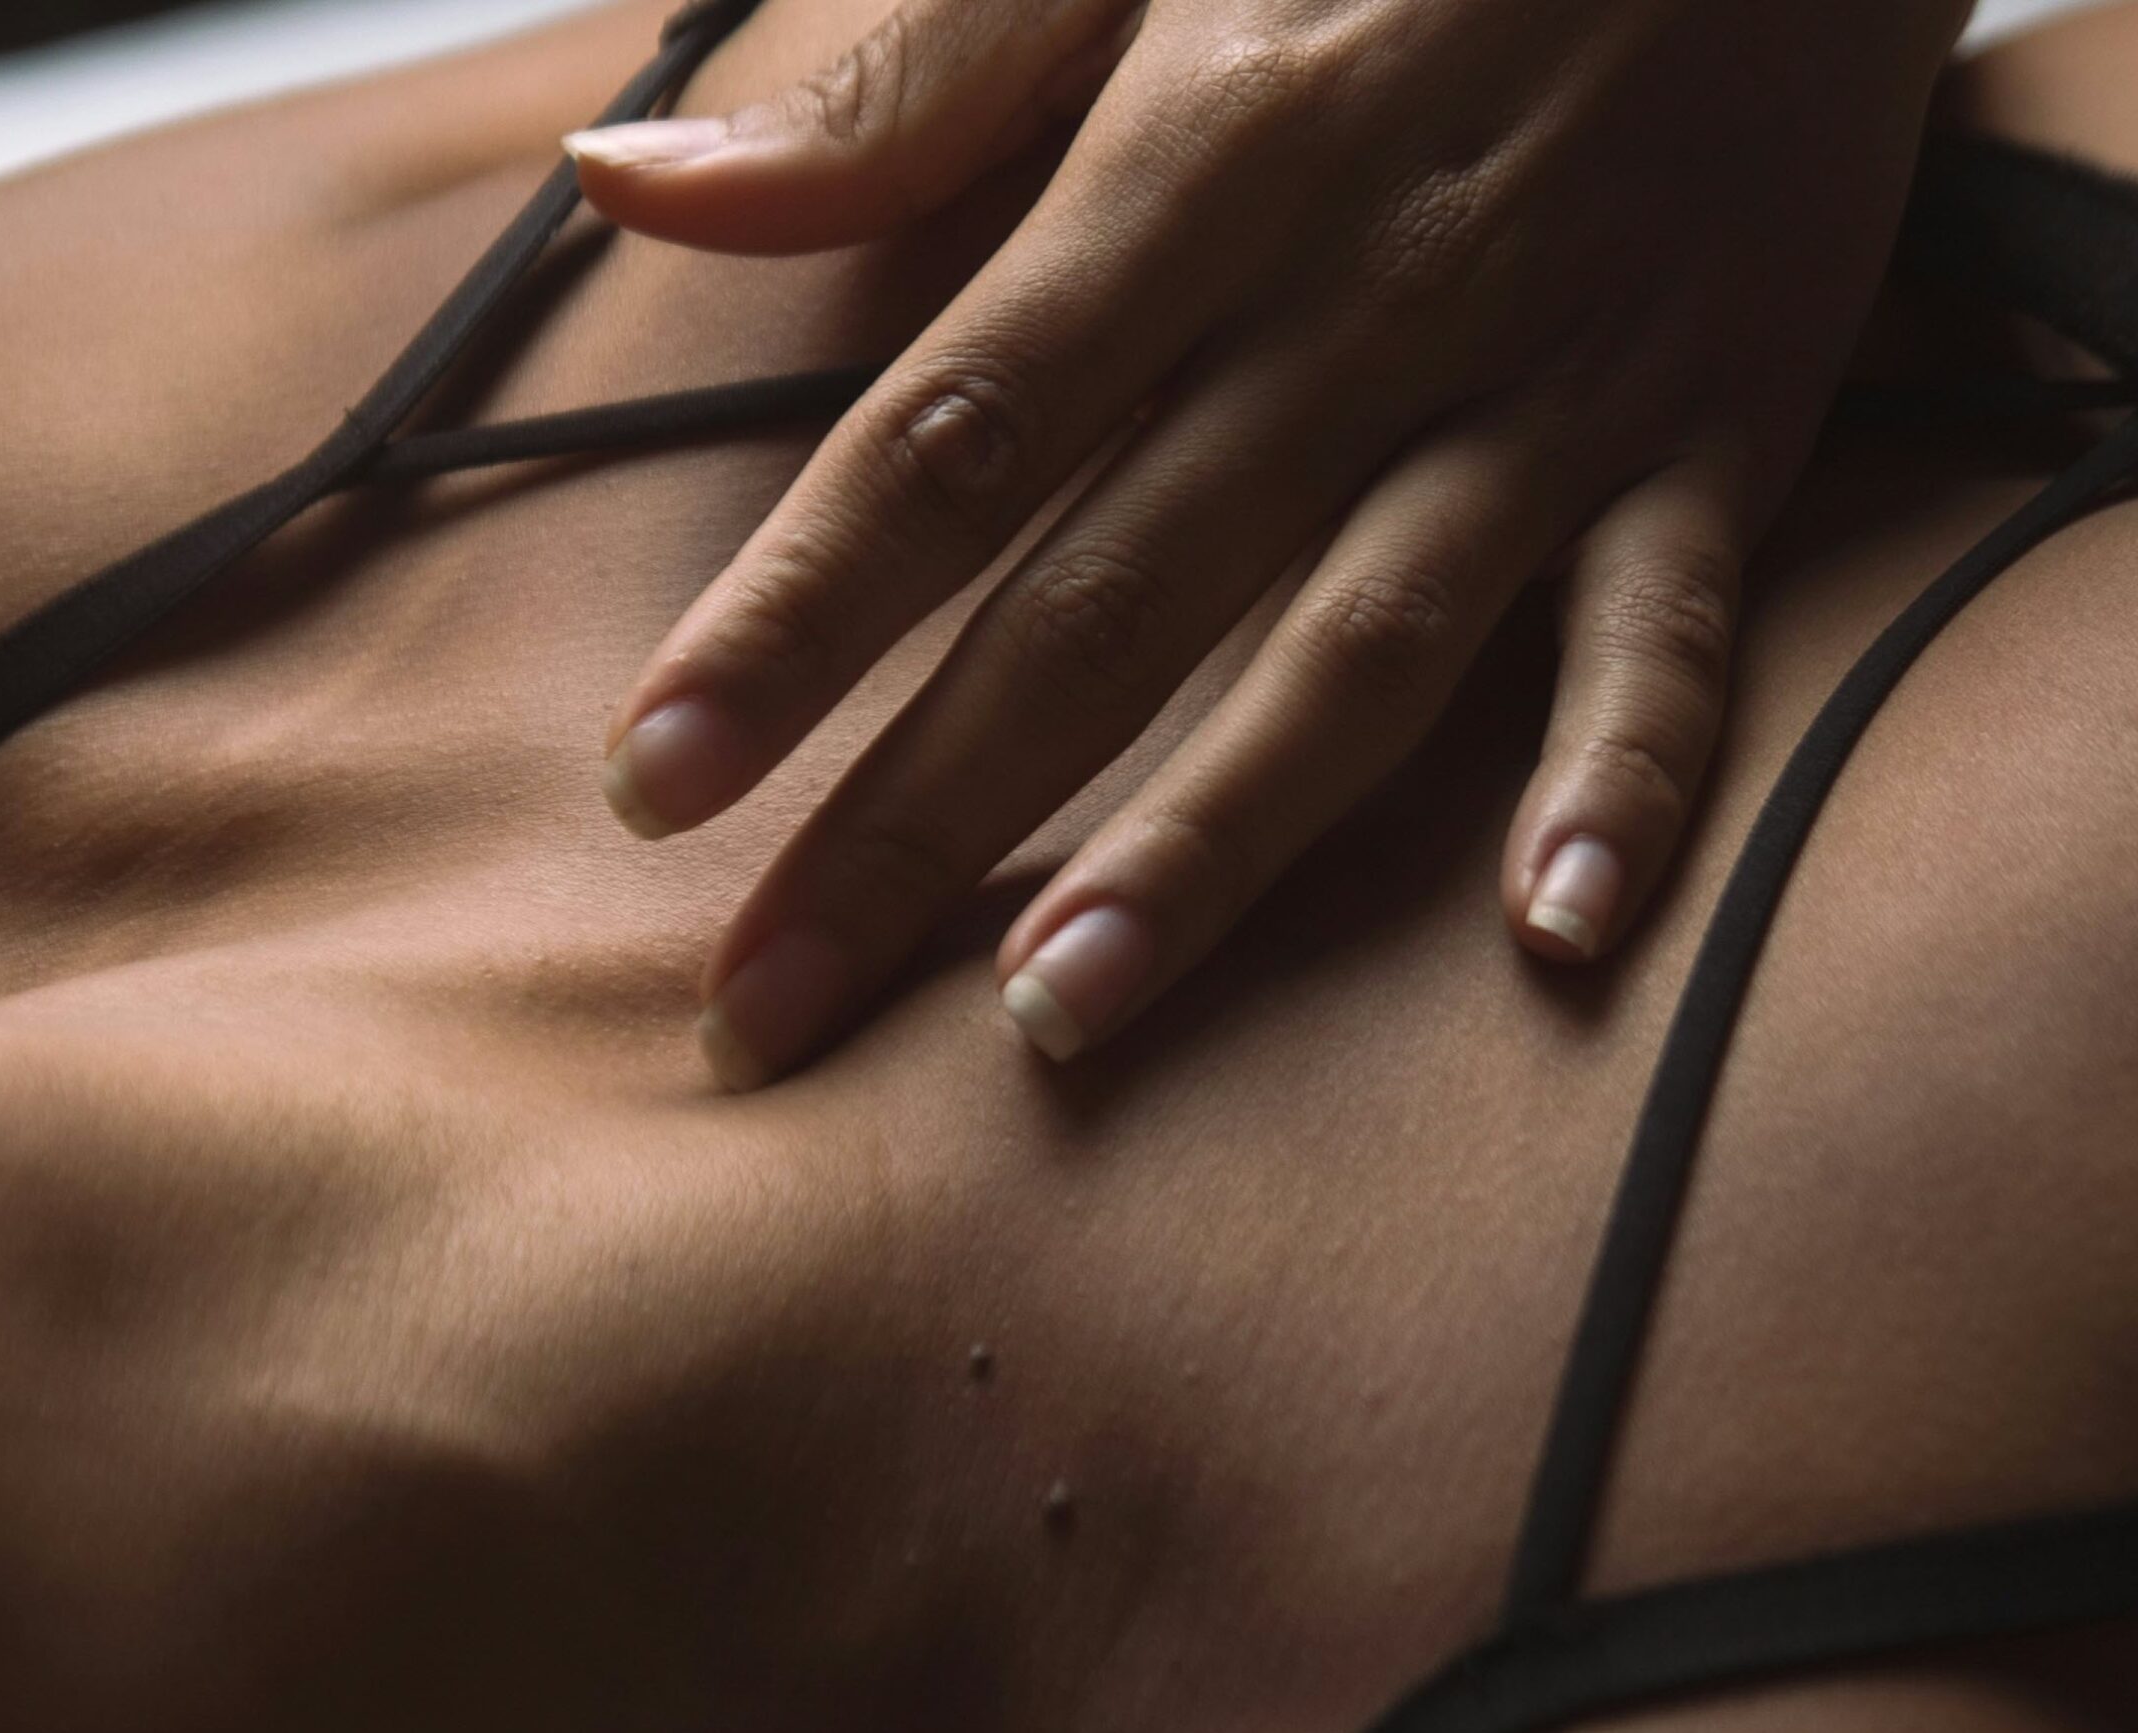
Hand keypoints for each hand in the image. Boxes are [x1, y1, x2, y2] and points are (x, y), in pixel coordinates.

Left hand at [571, 0, 1970, 1085]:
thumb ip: (893, 77)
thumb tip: (628, 185)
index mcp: (1203, 150)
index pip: (951, 432)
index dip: (794, 619)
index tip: (655, 787)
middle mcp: (1368, 289)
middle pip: (1112, 593)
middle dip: (926, 808)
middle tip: (773, 1003)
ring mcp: (1557, 368)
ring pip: (1361, 644)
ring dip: (1210, 845)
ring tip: (1056, 1019)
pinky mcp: (1724, 408)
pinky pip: (1677, 616)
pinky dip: (1629, 772)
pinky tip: (1552, 938)